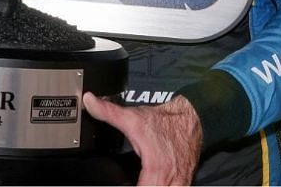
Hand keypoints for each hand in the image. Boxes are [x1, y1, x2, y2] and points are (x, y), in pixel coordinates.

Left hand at [82, 93, 201, 185]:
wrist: (192, 119)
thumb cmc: (164, 122)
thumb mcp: (133, 117)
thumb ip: (108, 112)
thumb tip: (88, 101)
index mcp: (156, 169)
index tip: (120, 183)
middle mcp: (170, 181)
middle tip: (124, 182)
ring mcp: (179, 183)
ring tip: (138, 182)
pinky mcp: (183, 182)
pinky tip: (150, 183)